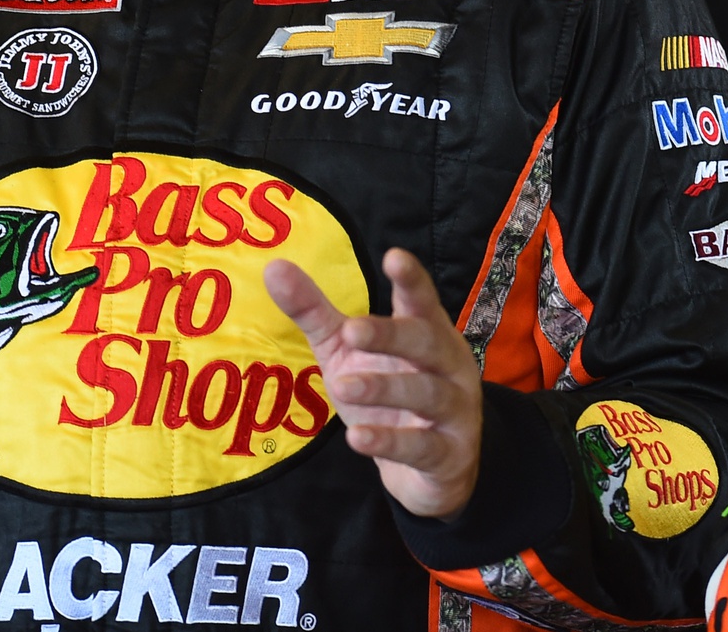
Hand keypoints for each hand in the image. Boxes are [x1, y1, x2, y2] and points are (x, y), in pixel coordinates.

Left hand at [265, 247, 483, 518]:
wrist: (429, 470)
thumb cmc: (385, 396)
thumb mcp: (345, 353)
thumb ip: (315, 313)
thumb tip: (272, 268)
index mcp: (426, 331)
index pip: (420, 301)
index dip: (411, 280)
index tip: (393, 257)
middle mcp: (448, 364)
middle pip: (426, 341)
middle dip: (391, 334)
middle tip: (352, 330)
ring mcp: (454, 410)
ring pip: (427, 393)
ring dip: (385, 388)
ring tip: (342, 388)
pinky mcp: (448, 453)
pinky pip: (423, 446)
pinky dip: (391, 441)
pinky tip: (359, 439)